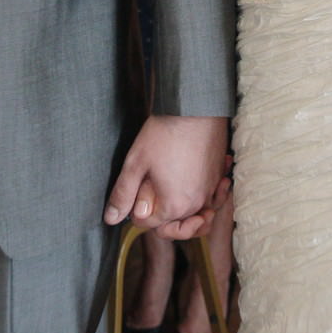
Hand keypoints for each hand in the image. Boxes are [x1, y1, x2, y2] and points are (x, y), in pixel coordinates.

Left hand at [104, 114, 229, 239]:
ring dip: (191, 217)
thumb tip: (111, 219)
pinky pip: (216, 197)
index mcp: (174, 205)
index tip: (136, 193)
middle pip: (178, 224)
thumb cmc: (164, 134)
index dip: (138, 212)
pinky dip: (211, 197)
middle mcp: (197, 203)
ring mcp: (212, 189)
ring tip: (178, 205)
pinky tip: (198, 185)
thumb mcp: (135, 163)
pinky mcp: (220, 175)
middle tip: (151, 200)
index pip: (151, 224)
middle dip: (163, 218)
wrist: (194, 108)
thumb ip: (123, 194)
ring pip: (201, 215)